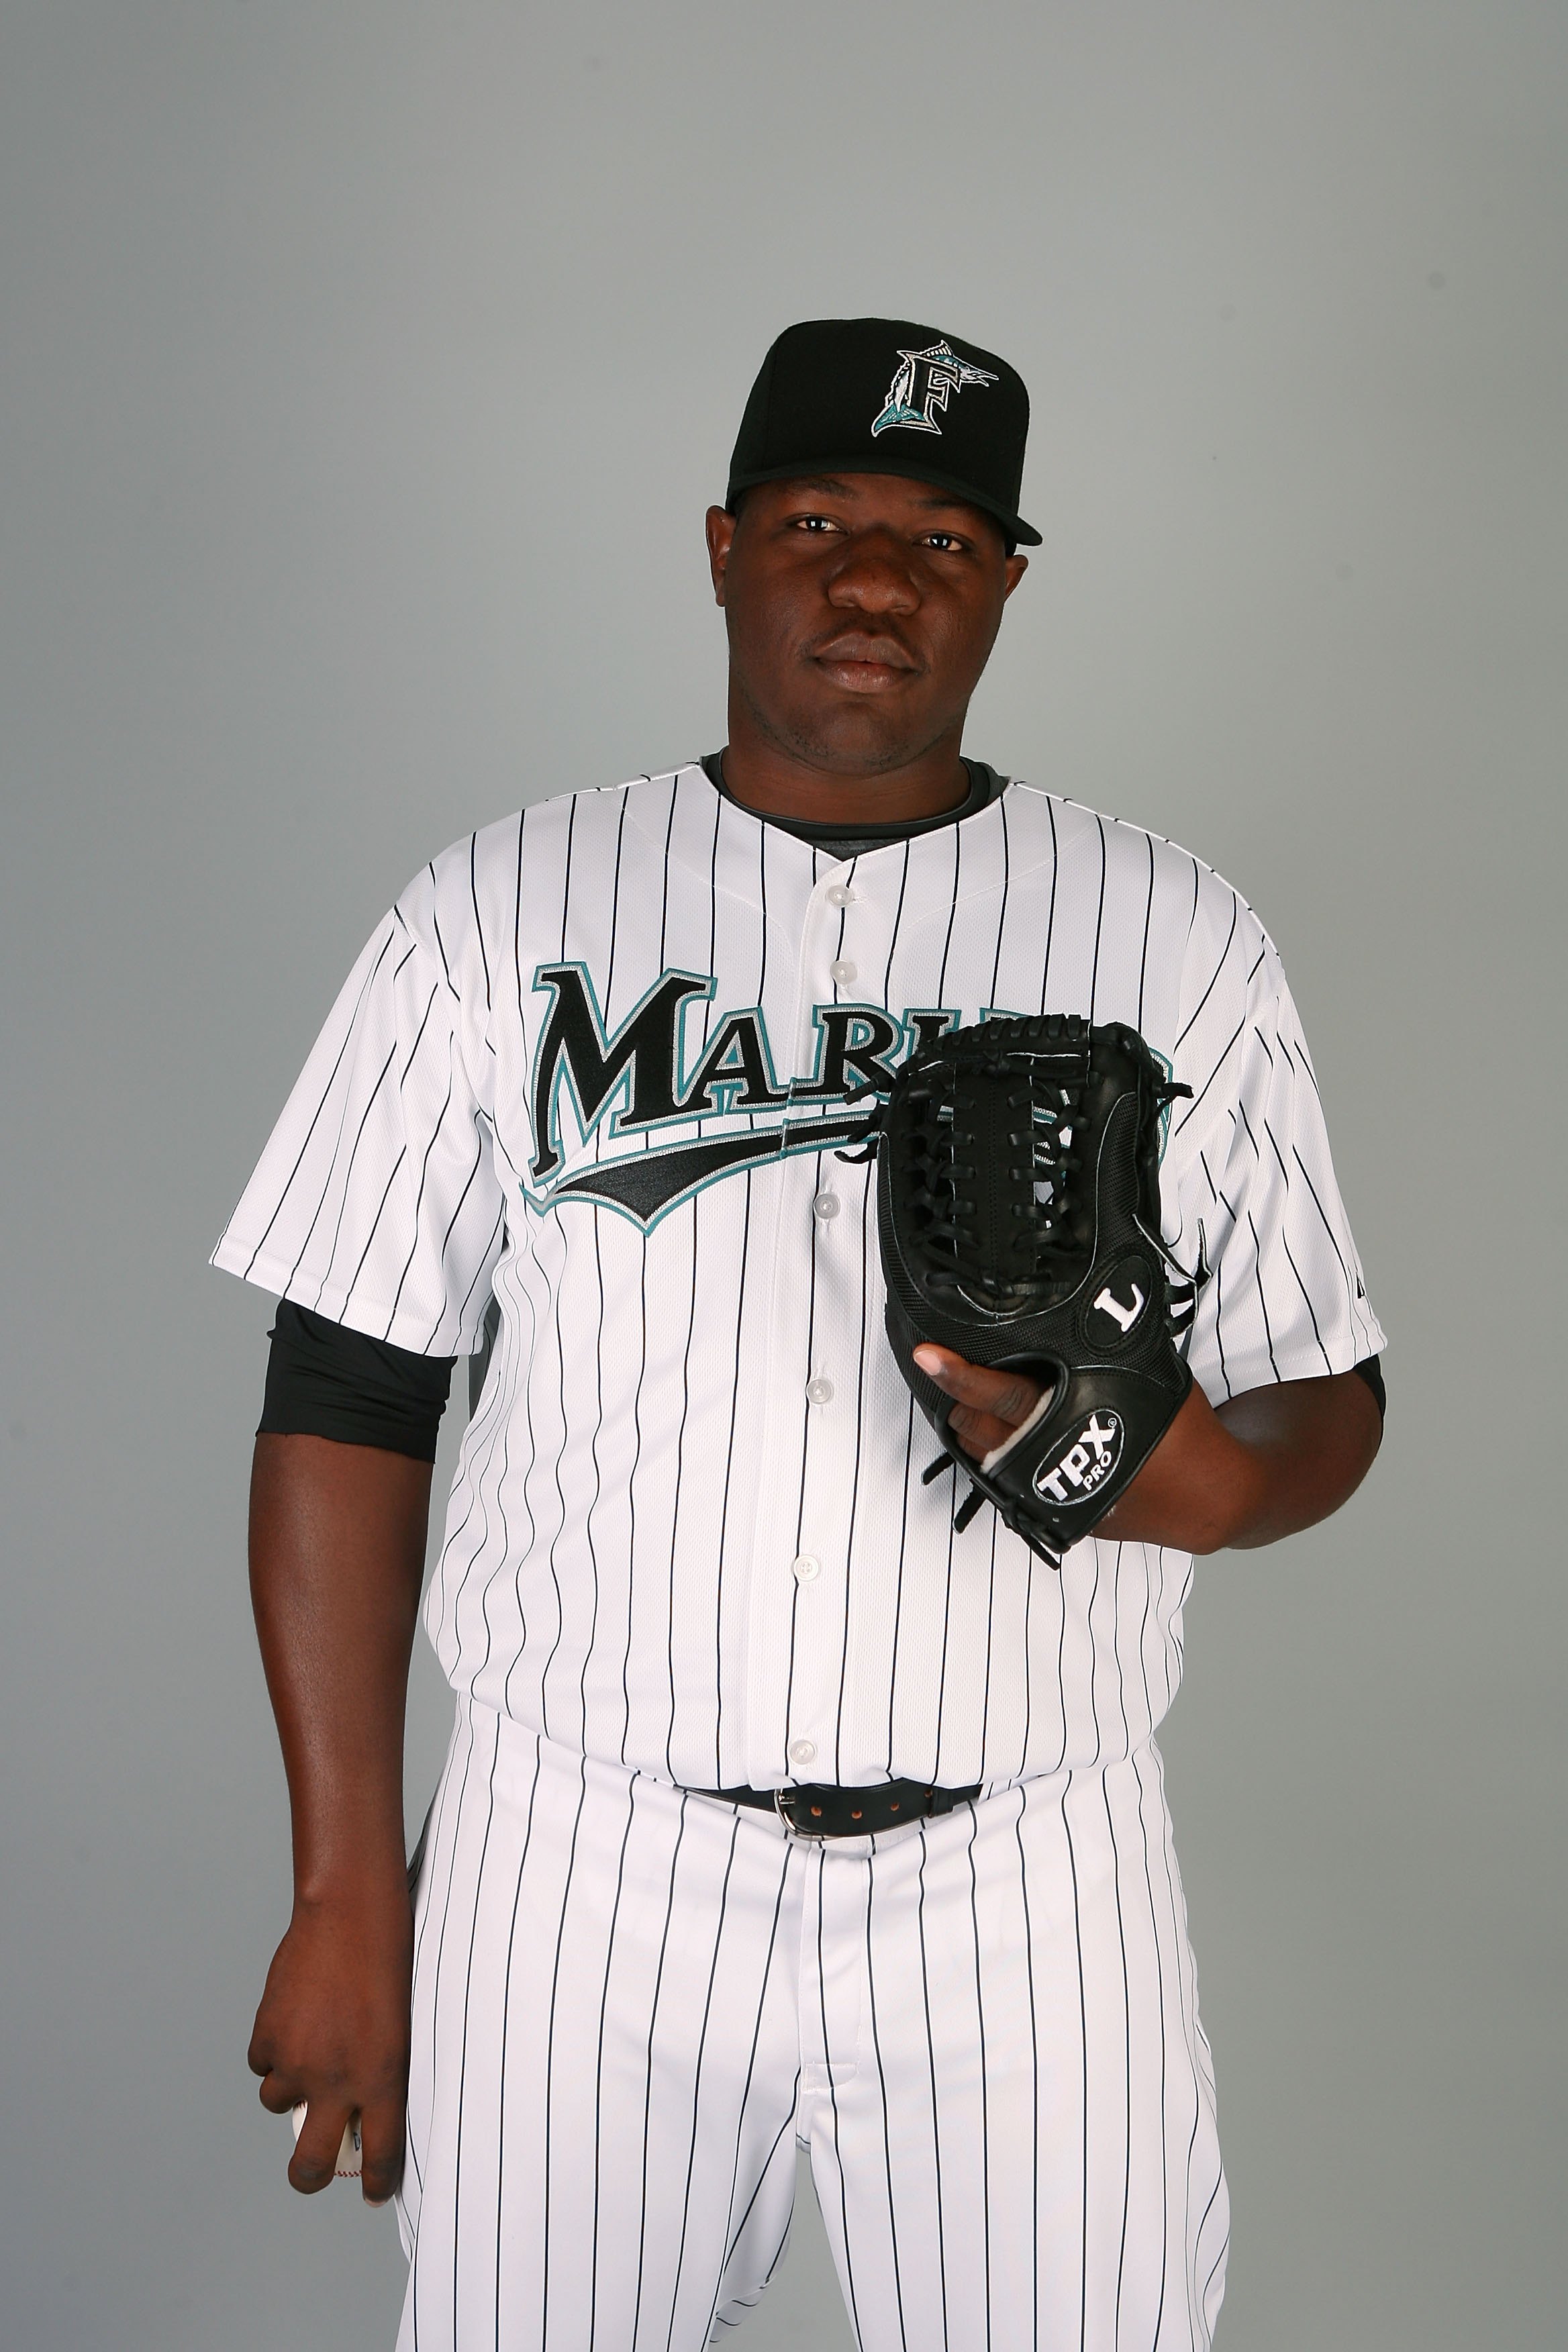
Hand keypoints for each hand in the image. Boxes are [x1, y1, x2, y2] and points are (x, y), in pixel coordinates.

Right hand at [248, 1878, 413, 2203]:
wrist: (351, 1914)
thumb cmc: (389, 1961)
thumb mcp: (402, 2024)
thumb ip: (383, 2069)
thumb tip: (364, 2107)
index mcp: (384, 2079)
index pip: (381, 2153)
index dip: (375, 2182)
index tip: (372, 2193)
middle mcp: (337, 2081)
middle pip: (309, 2164)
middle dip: (308, 2177)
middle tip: (313, 2172)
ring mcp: (297, 2061)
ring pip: (277, 2102)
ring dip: (288, 2087)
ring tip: (310, 2047)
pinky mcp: (267, 2036)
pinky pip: (261, 2062)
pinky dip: (272, 2050)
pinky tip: (292, 2020)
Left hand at [912, 1344, 1377, 1552]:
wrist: (1207, 1494)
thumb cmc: (1181, 1425)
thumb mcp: (1142, 1370)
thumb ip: (1102, 1343)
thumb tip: (1082, 1298)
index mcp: (1071, 1421)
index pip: (999, 1395)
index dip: (958, 1373)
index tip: (928, 1354)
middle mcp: (1051, 1464)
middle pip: (974, 1429)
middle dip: (960, 1399)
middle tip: (955, 1368)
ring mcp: (1048, 1495)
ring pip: (981, 1458)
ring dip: (973, 1429)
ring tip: (974, 1398)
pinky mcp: (1051, 1512)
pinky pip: (1002, 1483)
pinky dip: (995, 1456)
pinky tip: (1002, 1433)